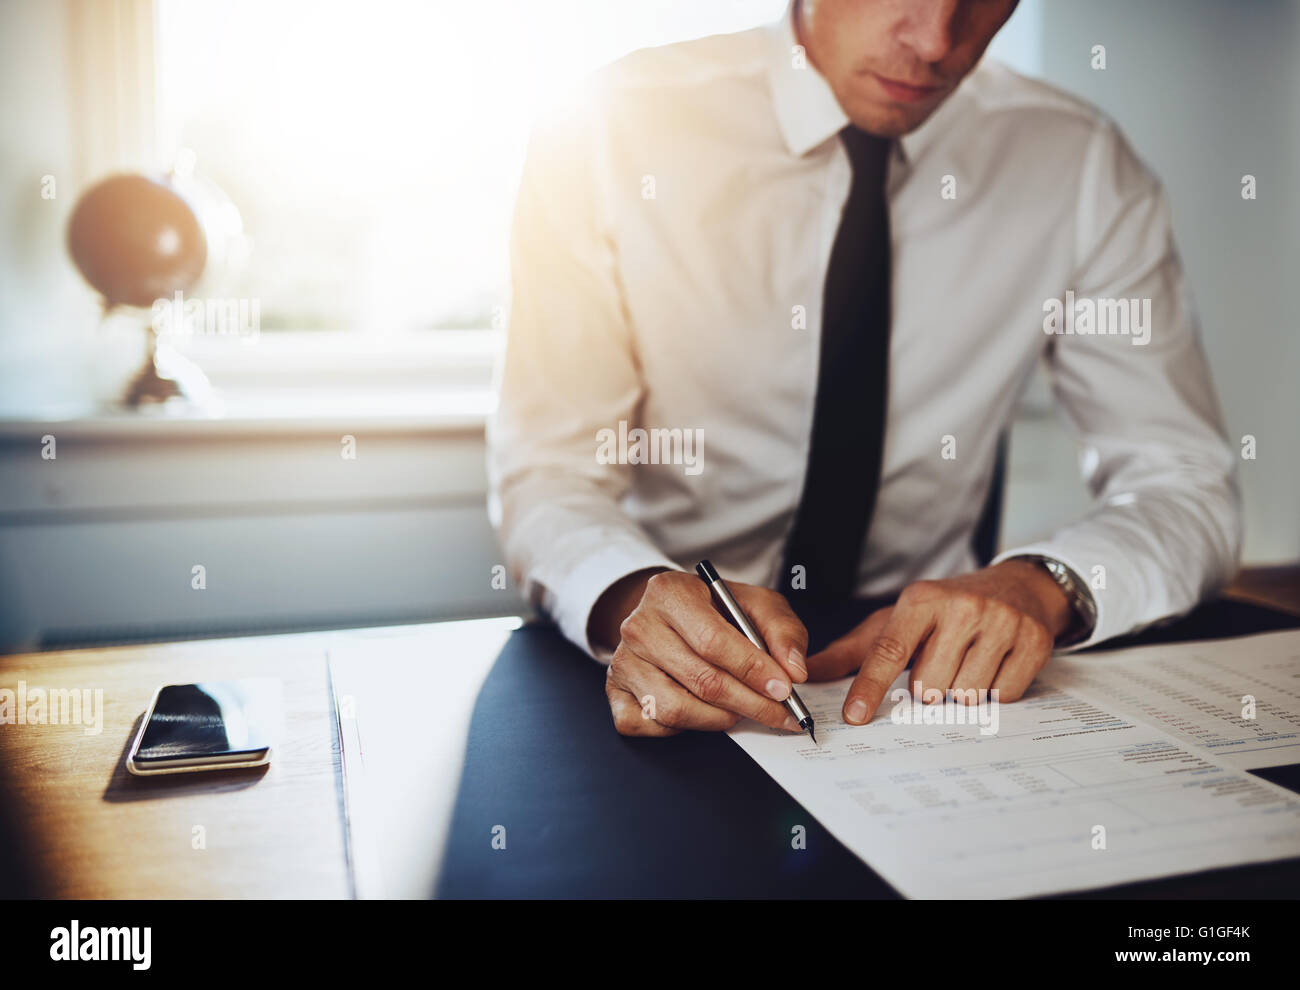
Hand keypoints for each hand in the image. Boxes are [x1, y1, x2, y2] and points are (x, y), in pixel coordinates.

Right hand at [594, 569, 809, 736]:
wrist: (669, 615)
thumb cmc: (714, 611)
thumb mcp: (754, 604)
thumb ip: (782, 631)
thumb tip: (794, 671)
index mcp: (669, 593)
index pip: (713, 641)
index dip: (753, 670)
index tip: (785, 689)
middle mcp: (638, 626)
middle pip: (700, 680)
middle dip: (749, 703)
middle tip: (779, 713)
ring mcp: (622, 662)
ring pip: (675, 710)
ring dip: (719, 719)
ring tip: (740, 709)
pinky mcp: (614, 692)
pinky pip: (649, 726)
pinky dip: (681, 729)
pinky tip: (700, 712)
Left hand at [805, 559, 1073, 724]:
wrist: (1017, 587)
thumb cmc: (947, 610)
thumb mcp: (898, 619)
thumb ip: (853, 650)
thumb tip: (807, 672)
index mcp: (922, 599)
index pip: (889, 651)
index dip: (869, 687)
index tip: (854, 716)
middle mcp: (962, 607)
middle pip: (929, 686)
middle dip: (928, 687)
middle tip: (940, 664)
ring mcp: (1002, 623)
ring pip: (966, 695)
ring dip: (961, 691)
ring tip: (967, 662)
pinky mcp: (1033, 642)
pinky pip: (1003, 696)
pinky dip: (994, 691)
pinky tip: (993, 666)